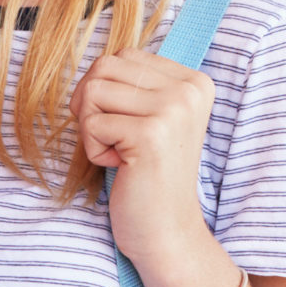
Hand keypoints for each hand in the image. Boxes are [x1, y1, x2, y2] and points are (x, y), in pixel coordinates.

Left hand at [73, 47, 218, 286]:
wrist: (167, 231)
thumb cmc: (149, 176)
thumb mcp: (151, 118)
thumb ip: (135, 84)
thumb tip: (95, 63)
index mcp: (194, 81)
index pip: (123, 56)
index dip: (105, 90)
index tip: (125, 126)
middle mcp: (190, 89)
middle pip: (104, 67)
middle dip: (92, 105)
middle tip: (113, 139)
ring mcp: (174, 109)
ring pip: (93, 91)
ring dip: (92, 128)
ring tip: (120, 152)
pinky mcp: (151, 134)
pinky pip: (91, 123)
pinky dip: (94, 150)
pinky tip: (121, 167)